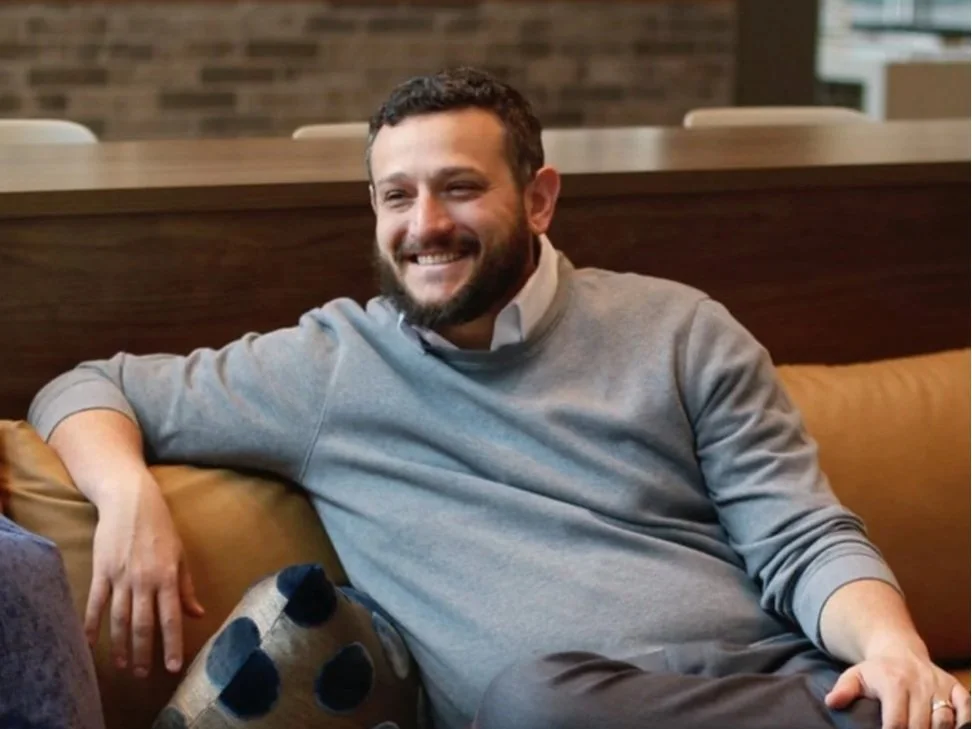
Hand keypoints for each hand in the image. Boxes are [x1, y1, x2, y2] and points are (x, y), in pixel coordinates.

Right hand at [85, 478, 204, 677]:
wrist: (131, 502)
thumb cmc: (161, 528)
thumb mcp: (181, 555)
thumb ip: (186, 588)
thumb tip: (198, 614)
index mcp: (168, 577)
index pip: (170, 618)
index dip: (171, 644)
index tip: (172, 667)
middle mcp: (144, 581)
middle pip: (142, 625)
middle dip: (143, 652)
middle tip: (142, 675)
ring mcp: (121, 577)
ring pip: (119, 619)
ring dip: (119, 645)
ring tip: (121, 666)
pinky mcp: (102, 572)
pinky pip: (95, 604)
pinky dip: (91, 625)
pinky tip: (89, 643)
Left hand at [826, 647, 970, 728]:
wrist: (899, 649)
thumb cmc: (875, 671)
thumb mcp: (855, 676)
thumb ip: (844, 690)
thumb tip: (831, 702)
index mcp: (893, 683)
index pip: (896, 722)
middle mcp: (919, 683)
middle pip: (921, 725)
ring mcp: (939, 685)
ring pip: (945, 720)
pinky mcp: (955, 687)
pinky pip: (966, 708)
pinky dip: (963, 722)